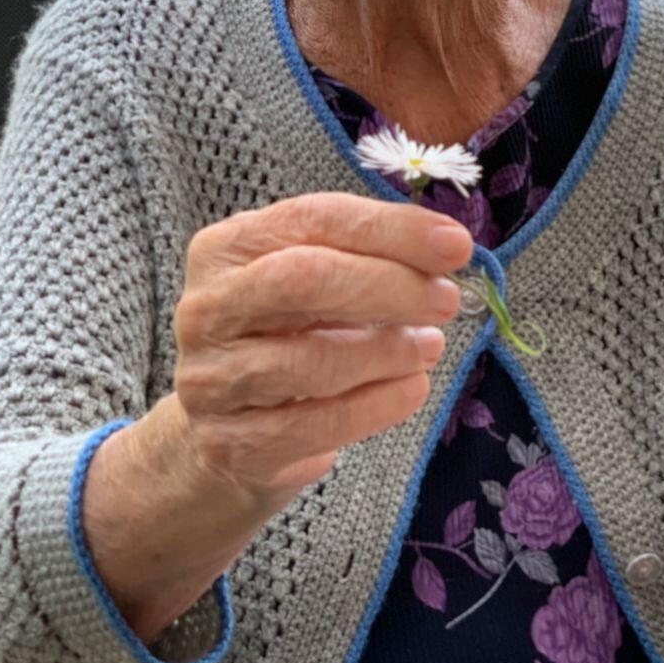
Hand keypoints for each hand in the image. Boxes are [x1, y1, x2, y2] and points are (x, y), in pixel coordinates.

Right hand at [171, 192, 472, 502]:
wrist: (225, 431)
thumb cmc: (283, 337)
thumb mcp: (310, 282)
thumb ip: (366, 256)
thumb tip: (446, 248)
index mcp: (227, 248)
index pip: (314, 220)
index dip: (391, 229)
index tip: (455, 245)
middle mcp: (208, 307)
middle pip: (303, 280)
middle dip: (389, 285)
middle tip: (446, 300)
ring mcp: (211, 379)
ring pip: (308, 360)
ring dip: (386, 352)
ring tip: (429, 347)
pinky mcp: (230, 442)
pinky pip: (313, 424)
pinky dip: (374, 405)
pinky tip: (410, 390)